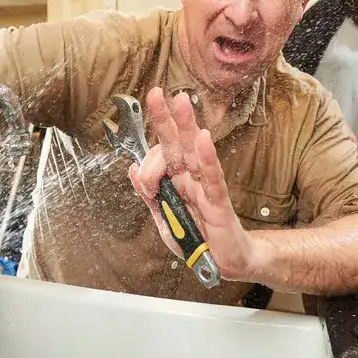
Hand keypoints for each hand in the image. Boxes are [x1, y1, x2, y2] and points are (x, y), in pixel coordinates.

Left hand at [127, 87, 255, 281]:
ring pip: (194, 153)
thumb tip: (132, 168)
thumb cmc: (197, 239)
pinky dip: (207, 159)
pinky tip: (203, 139)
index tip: (138, 165)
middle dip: (166, 118)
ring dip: (187, 127)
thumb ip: (148, 195)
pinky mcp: (218, 202)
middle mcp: (191, 178)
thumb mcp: (163, 219)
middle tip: (157, 93)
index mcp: (176, 181)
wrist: (224, 264)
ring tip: (181, 102)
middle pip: (176, 144)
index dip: (147, 157)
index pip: (160, 158)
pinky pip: (212, 178)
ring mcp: (205, 187)